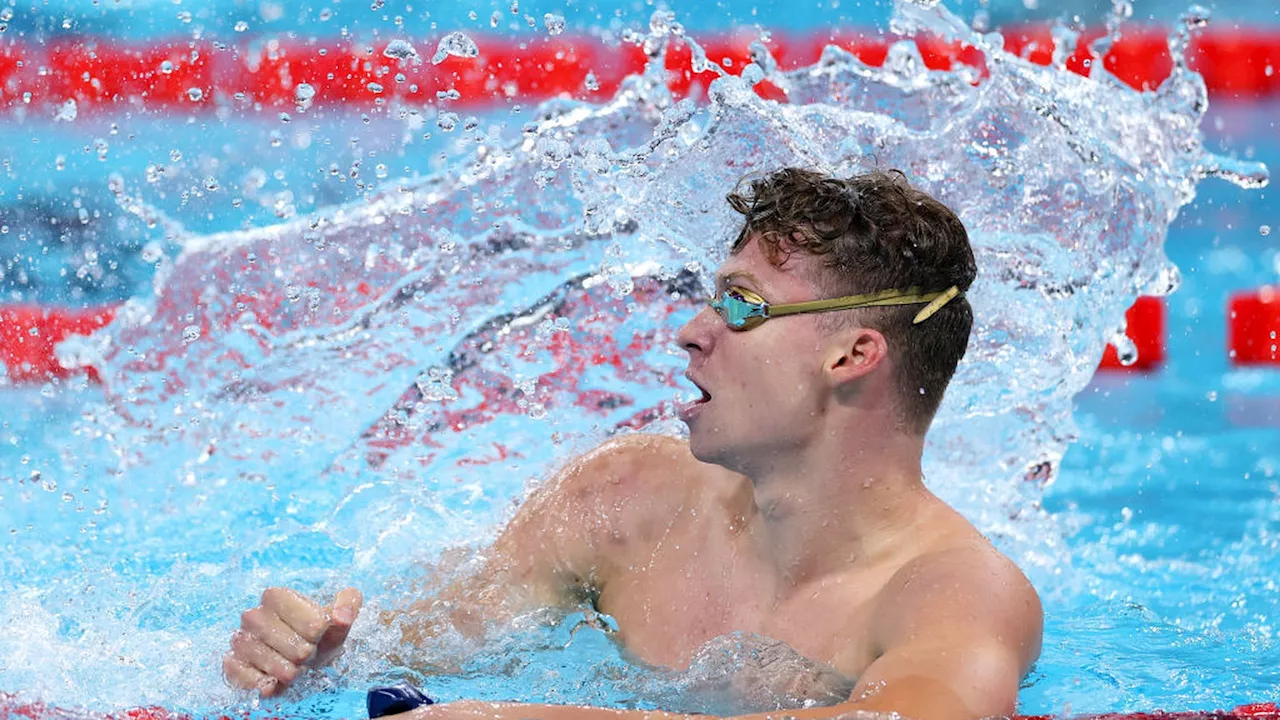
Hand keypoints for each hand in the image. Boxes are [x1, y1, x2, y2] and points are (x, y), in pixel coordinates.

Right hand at [223, 586, 362, 696]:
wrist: (298, 653)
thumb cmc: (317, 633)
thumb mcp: (337, 617)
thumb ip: (348, 605)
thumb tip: (341, 616)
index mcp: (275, 596)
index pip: (313, 624)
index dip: (320, 634)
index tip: (316, 632)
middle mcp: (252, 615)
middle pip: (297, 649)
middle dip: (308, 655)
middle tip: (305, 652)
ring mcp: (240, 640)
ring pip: (277, 667)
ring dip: (292, 672)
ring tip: (293, 665)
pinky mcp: (232, 664)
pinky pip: (251, 682)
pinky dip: (269, 686)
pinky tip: (275, 682)